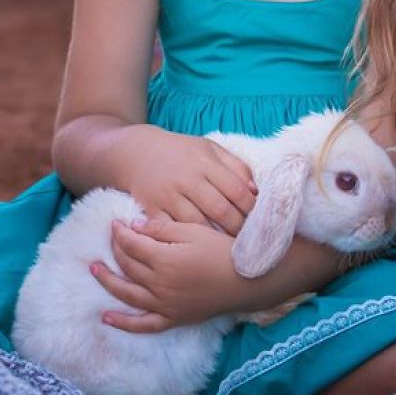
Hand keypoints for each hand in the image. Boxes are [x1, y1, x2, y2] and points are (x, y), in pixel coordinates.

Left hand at [90, 216, 241, 332]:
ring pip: (127, 293)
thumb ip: (161, 229)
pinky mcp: (173, 319)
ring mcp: (165, 305)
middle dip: (115, 249)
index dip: (120, 233)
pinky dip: (123, 323)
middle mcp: (159, 285)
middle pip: (128, 265)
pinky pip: (143, 324)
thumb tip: (134, 227)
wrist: (248, 280)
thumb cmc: (223, 250)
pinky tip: (107, 317)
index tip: (115, 223)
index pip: (131, 244)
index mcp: (164, 260)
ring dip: (108, 281)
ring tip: (93, 269)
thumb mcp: (193, 231)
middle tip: (110, 238)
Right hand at [128, 135, 257, 235]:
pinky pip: (174, 232)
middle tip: (248, 240)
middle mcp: (187, 178)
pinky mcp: (152, 210)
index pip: (237, 190)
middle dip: (238, 228)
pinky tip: (199, 245)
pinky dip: (188, 241)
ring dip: (216, 238)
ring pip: (199, 225)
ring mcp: (168, 195)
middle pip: (221, 211)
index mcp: (205, 162)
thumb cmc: (180, 152)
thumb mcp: (209, 148)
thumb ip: (235, 166)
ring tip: (229, 246)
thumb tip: (256, 191)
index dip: (252, 208)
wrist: (135, 152)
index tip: (259, 220)